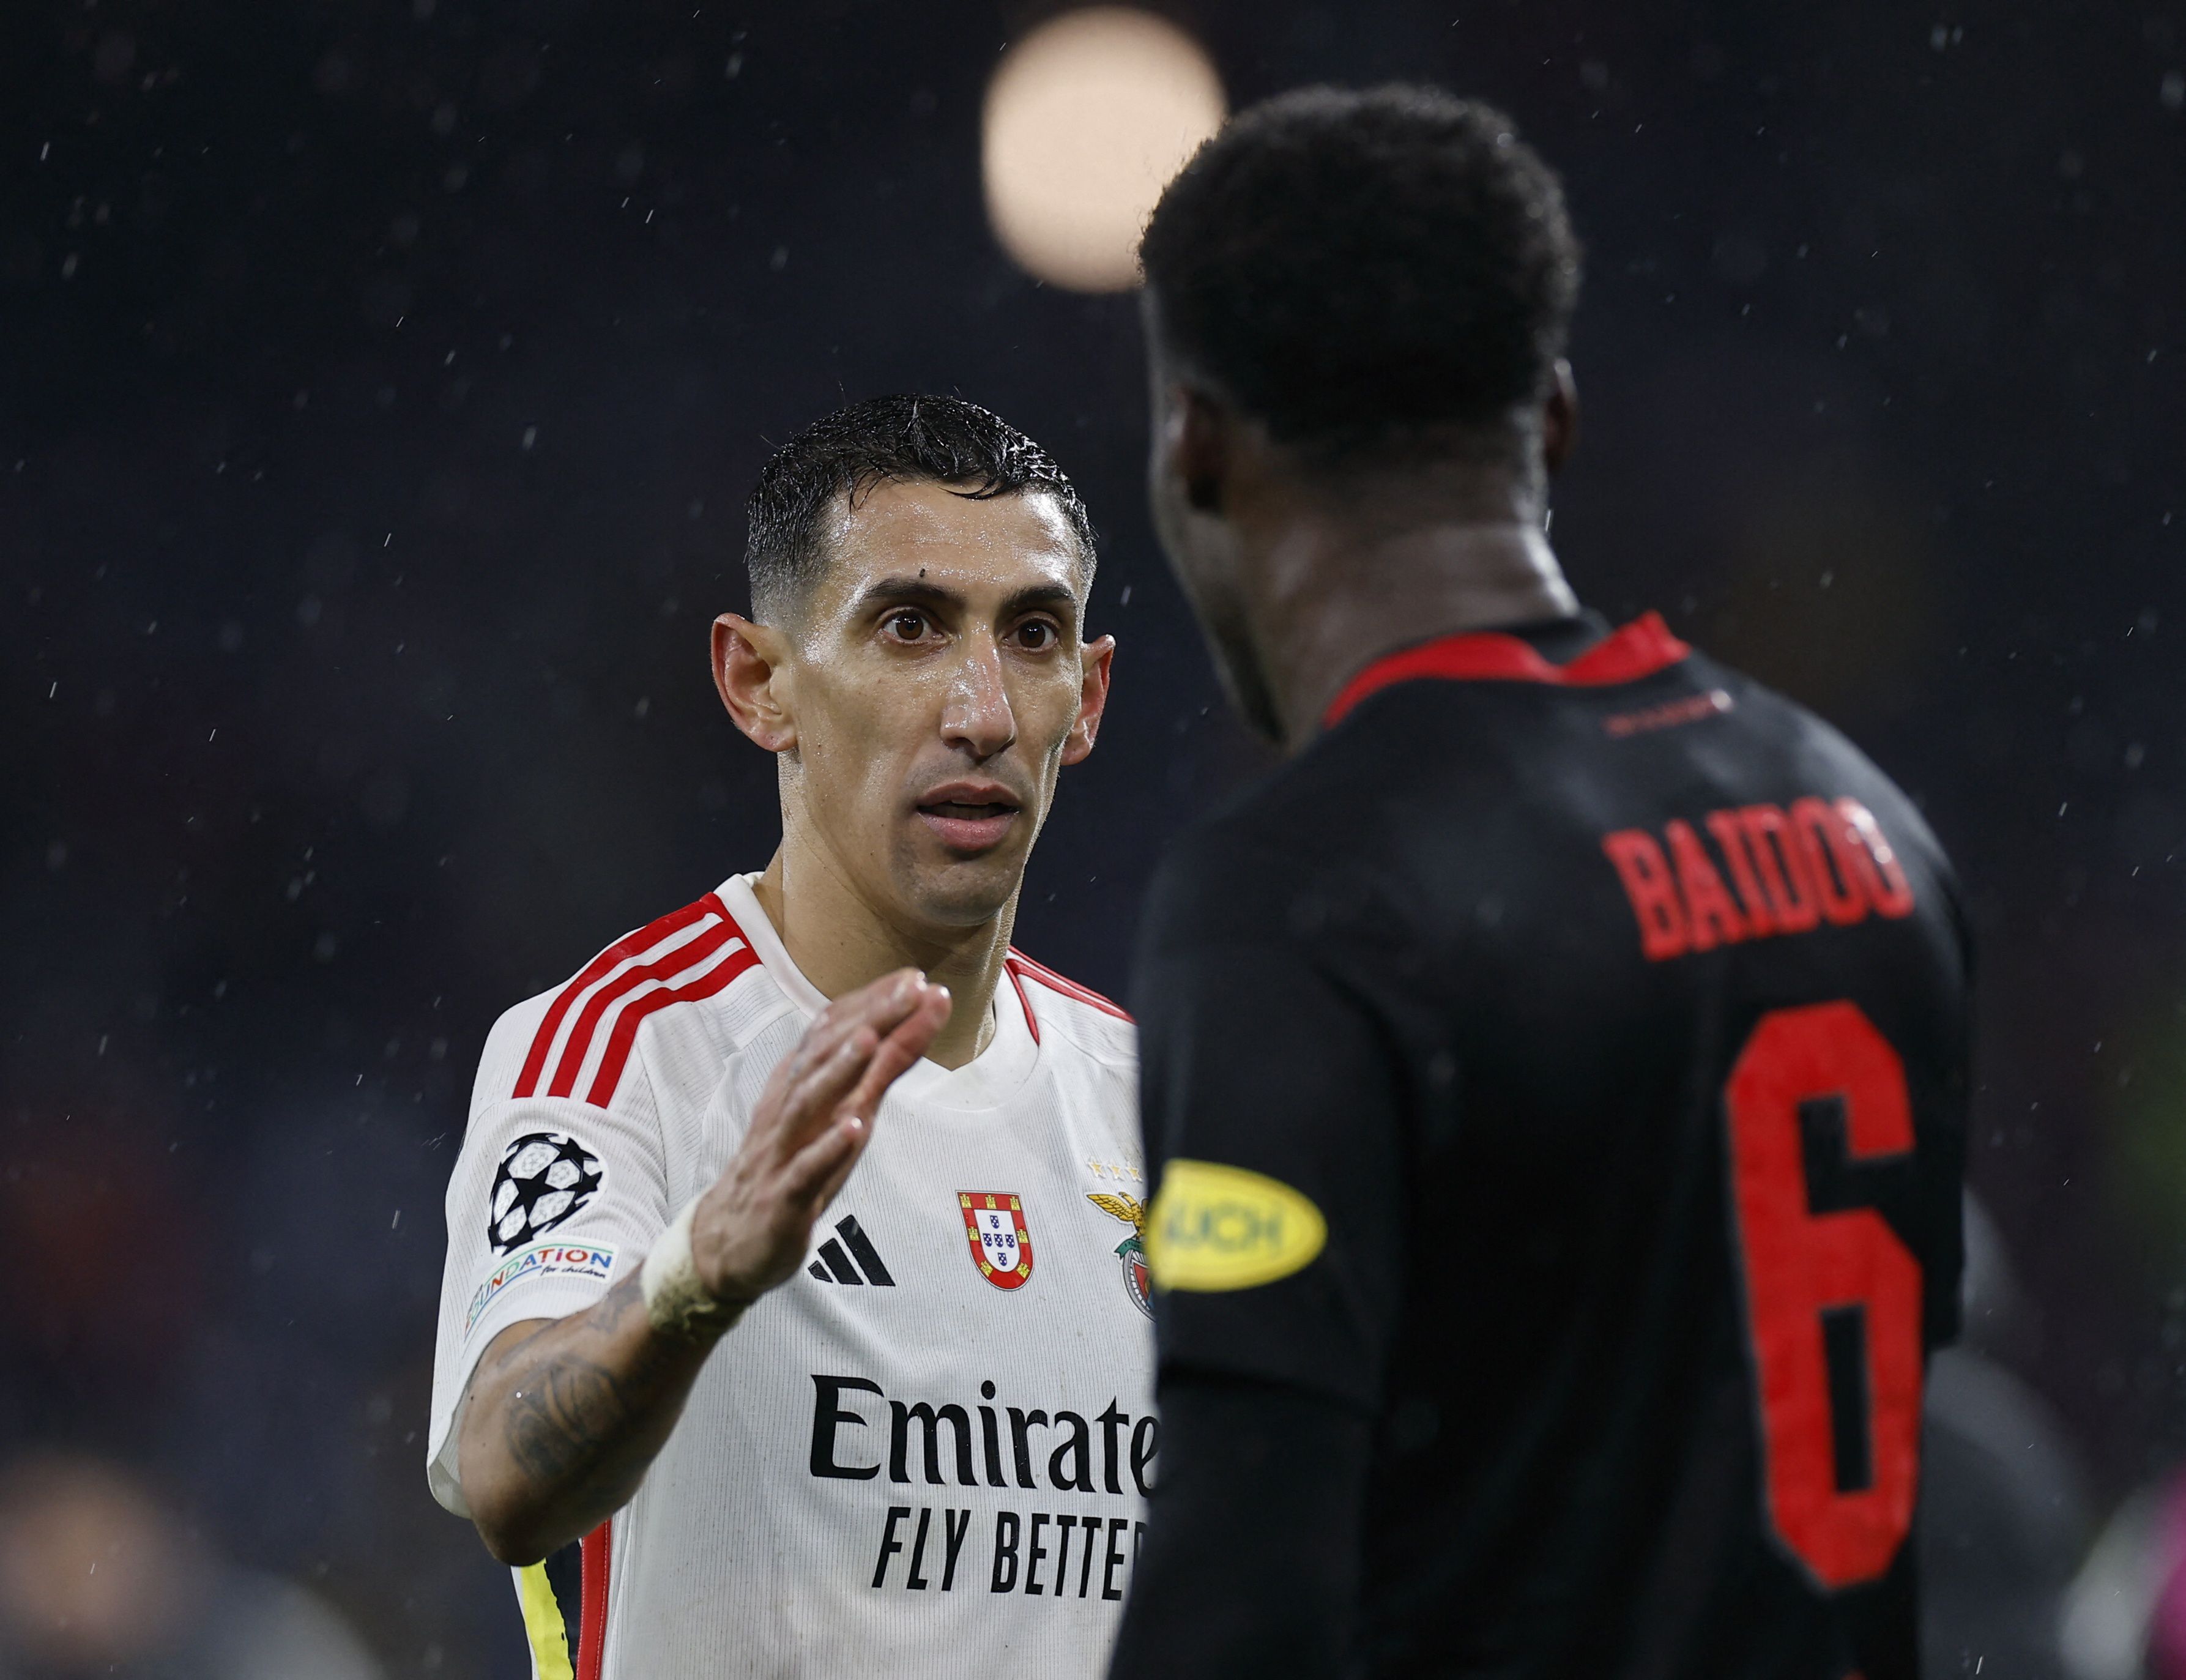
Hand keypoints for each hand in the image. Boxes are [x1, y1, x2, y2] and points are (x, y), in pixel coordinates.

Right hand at [687, 968, 949, 1305]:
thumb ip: (874, 1074)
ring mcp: (784, 1152)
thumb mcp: (838, 1116)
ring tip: (871, 1039)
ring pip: (808, 1104)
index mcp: (801, 1086)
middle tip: (910, 988)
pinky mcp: (782, 1197)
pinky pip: (804, 1171)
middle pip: (825, 1056)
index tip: (915, 977)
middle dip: (869, 1019)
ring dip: (839, 1070)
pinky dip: (828, 1148)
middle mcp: (790, 1109)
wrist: (728, 1241)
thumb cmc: (792, 1167)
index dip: (873, 1004)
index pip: (834, 1033)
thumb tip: (912, 1025)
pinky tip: (854, 1128)